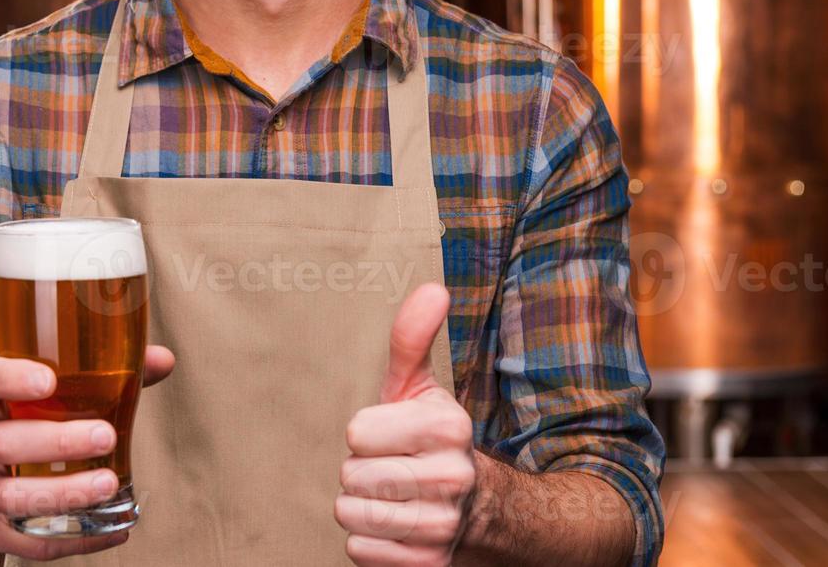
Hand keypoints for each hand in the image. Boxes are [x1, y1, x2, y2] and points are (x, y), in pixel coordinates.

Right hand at [0, 345, 175, 559]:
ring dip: (62, 492)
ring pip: (8, 496)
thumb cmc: (28, 413)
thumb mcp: (51, 385)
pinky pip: (21, 541)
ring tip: (108, 483)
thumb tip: (162, 360)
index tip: (49, 380)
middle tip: (105, 435)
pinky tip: (111, 530)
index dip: (8, 378)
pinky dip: (69, 539)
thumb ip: (103, 369)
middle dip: (54, 442)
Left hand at [336, 283, 474, 566]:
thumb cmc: (428, 439)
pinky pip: (361, 550)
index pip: (357, 433)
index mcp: (449, 428)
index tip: (390, 436)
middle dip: (360, 471)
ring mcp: (443, 526)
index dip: (364, 433)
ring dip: (361, 506)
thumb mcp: (418, 388)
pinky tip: (393, 526)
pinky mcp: (429, 565)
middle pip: (351, 476)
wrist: (475, 508)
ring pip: (352, 514)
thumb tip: (433, 288)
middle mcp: (454, 478)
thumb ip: (412, 338)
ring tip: (391, 496)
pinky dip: (368, 541)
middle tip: (390, 468)